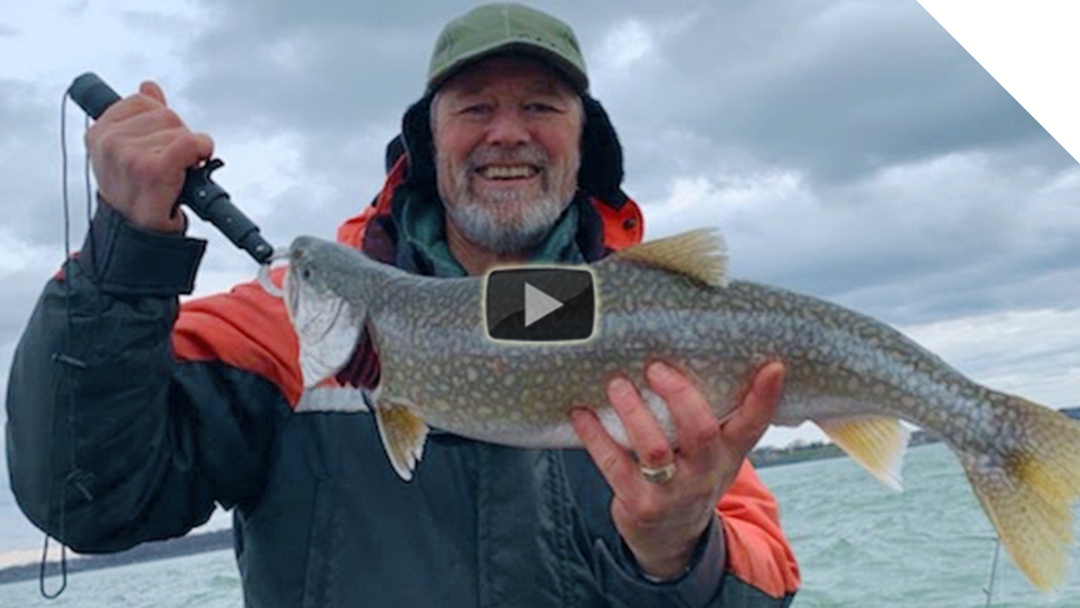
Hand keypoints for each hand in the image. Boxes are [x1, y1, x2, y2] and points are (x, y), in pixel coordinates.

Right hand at [84, 81, 213, 232]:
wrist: (139, 233)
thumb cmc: (138, 193)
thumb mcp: (129, 150)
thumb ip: (140, 117)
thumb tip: (149, 86)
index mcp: (99, 132)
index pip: (143, 101)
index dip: (162, 122)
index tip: (159, 146)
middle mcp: (109, 141)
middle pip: (167, 114)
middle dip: (179, 137)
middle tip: (172, 165)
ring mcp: (128, 154)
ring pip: (181, 130)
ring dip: (190, 152)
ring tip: (174, 176)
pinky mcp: (152, 168)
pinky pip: (191, 143)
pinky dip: (202, 151)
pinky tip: (194, 167)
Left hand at [571, 360, 784, 579]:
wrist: (672, 538)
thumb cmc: (692, 474)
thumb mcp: (716, 452)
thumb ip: (721, 414)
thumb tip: (718, 357)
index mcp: (727, 453)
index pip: (752, 424)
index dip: (764, 396)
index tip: (773, 367)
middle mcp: (706, 473)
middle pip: (701, 431)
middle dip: (679, 396)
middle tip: (656, 367)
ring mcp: (673, 493)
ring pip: (654, 449)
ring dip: (633, 412)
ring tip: (617, 384)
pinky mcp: (639, 505)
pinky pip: (614, 465)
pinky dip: (595, 436)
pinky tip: (581, 413)